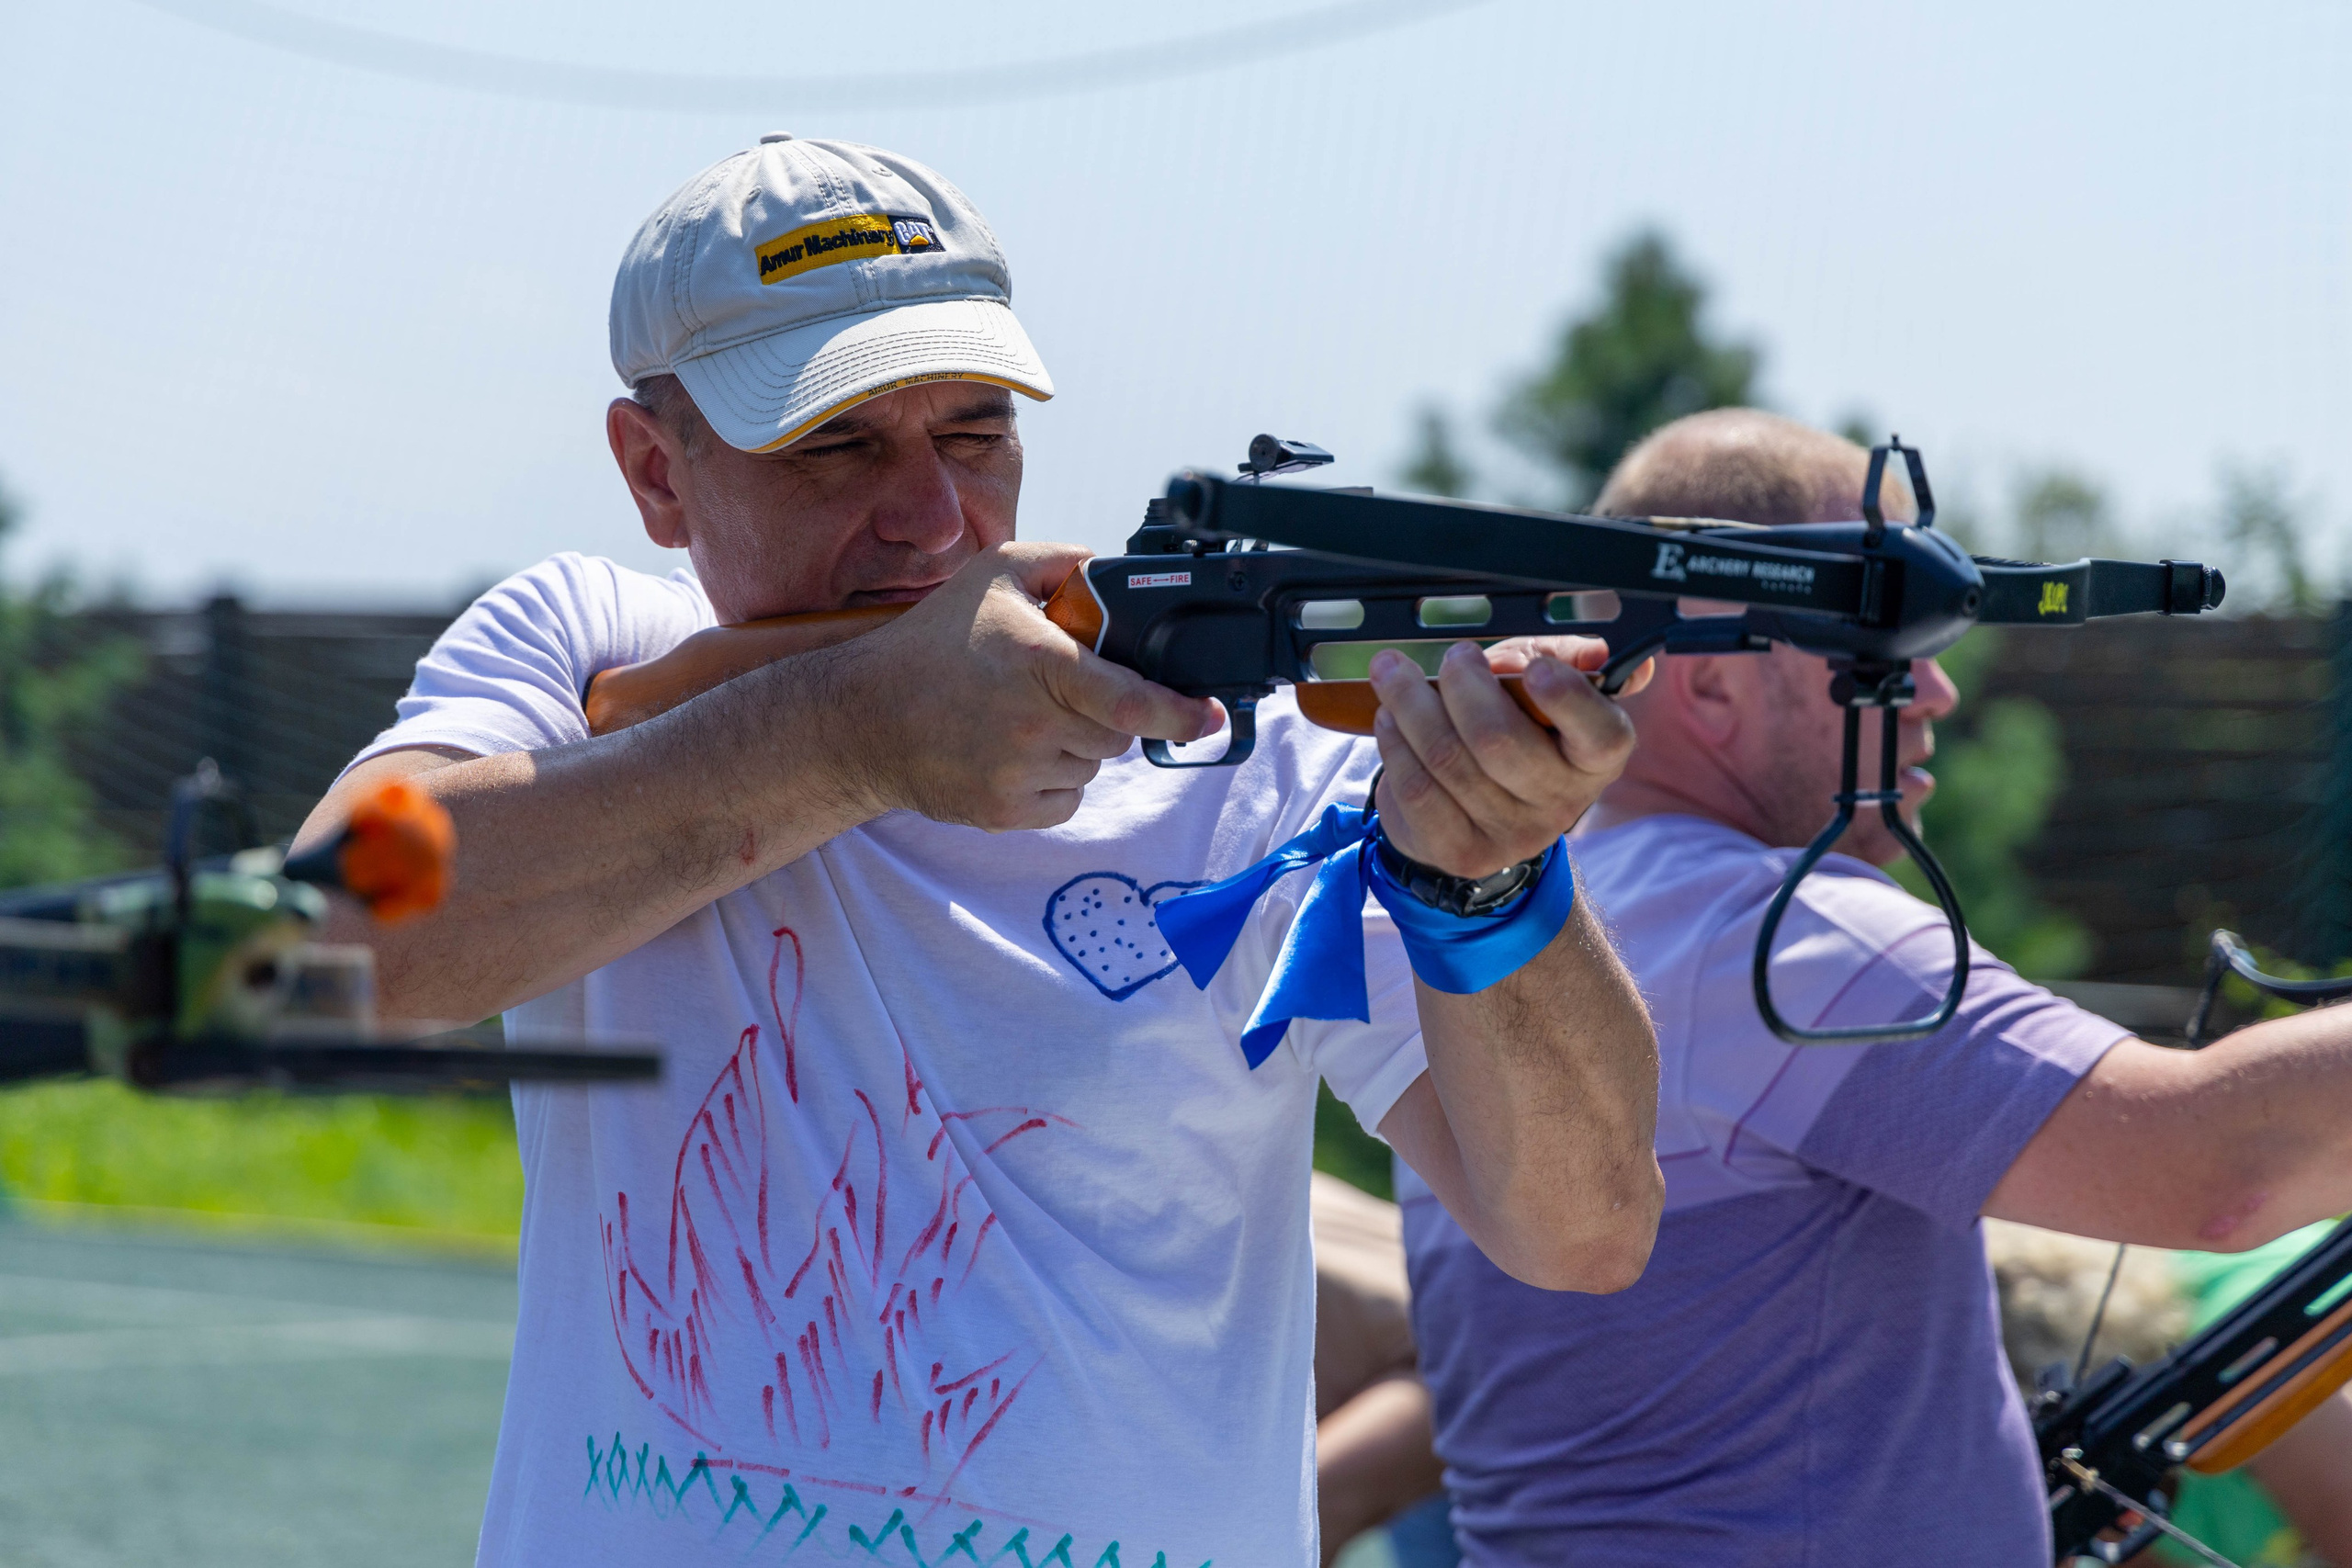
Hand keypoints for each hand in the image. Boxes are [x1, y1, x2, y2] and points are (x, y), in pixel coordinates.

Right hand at [825, 542, 1223, 830]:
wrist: (864, 717)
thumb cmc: (932, 642)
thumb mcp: (995, 574)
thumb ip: (1063, 562)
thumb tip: (1114, 570)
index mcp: (1040, 665)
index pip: (1130, 700)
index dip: (1180, 714)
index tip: (1210, 717)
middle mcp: (1033, 725)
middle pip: (1117, 733)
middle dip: (1102, 711)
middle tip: (1055, 689)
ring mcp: (1018, 774)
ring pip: (1091, 765)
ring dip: (1075, 744)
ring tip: (1020, 717)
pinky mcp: (1004, 812)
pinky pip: (1066, 800)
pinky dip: (1053, 779)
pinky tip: (1010, 750)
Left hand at [1369, 637, 1646, 878]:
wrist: (1473, 808)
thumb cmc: (1513, 726)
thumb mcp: (1540, 684)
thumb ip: (1555, 658)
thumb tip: (1567, 656)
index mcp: (1596, 759)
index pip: (1602, 737)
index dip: (1569, 700)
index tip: (1535, 668)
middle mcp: (1562, 803)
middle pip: (1499, 740)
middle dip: (1462, 685)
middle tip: (1452, 656)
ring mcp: (1513, 835)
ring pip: (1447, 758)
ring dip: (1409, 704)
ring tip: (1392, 672)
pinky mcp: (1463, 852)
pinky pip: (1417, 790)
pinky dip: (1394, 745)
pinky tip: (1389, 719)